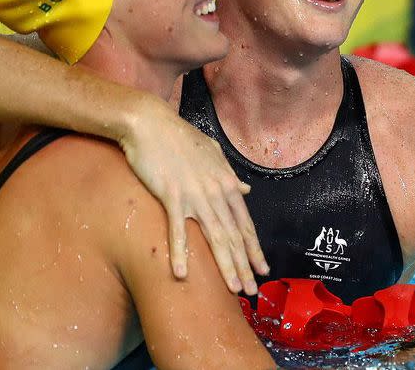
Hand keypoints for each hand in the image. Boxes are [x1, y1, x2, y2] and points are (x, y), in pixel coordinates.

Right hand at [119, 98, 268, 294]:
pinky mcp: (171, 196)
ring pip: (215, 237)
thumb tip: (245, 189)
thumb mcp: (212, 153)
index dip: (254, 248)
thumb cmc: (179, 137)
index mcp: (227, 182)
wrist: (151, 124)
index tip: (263, 268)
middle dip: (245, 265)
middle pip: (234, 236)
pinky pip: (177, 230)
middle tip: (252, 291)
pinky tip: (181, 274)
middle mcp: (216, 192)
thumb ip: (229, 174)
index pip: (245, 223)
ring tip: (233, 288)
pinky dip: (180, 253)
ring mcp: (195, 195)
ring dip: (225, 265)